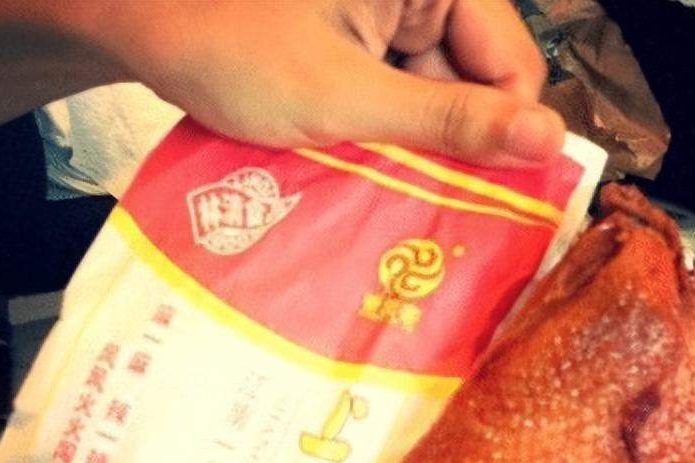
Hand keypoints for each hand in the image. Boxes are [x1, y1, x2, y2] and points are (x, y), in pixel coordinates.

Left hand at [103, 0, 563, 166]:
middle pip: (474, 84)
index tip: (484, 197)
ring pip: (434, 101)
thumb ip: (447, 121)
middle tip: (424, 207)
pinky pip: (396, 102)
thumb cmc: (234, 48)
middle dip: (451, 147)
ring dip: (414, 152)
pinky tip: (366, 172)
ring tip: (385, 194)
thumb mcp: (346, 96)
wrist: (146, 26)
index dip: (503, 132)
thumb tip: (548, 142)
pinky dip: (385, 141)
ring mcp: (388, 22)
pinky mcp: (359, 48)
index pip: (512, 60)